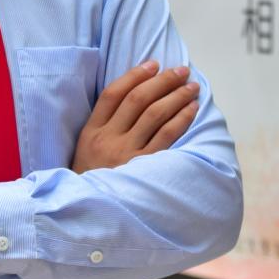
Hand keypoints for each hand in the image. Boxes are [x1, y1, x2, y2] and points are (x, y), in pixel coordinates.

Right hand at [71, 61, 198, 172]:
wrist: (90, 214)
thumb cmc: (93, 177)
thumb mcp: (87, 147)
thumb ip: (105, 123)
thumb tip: (136, 95)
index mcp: (91, 131)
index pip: (113, 93)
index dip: (134, 74)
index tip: (154, 63)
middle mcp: (108, 139)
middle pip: (137, 100)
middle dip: (162, 81)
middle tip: (181, 70)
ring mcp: (126, 154)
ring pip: (154, 115)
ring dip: (175, 96)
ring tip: (191, 86)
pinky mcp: (143, 169)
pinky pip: (166, 137)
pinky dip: (180, 119)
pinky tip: (191, 109)